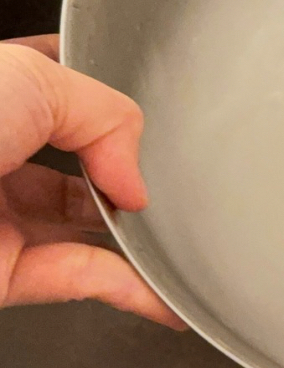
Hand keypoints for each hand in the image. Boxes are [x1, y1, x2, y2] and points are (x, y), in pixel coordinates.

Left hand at [0, 35, 183, 328]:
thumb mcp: (36, 77)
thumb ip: (109, 116)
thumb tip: (133, 181)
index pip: (68, 96)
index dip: (112, 105)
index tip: (155, 118)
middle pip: (86, 167)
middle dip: (132, 173)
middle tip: (171, 177)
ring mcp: (0, 217)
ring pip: (88, 229)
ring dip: (139, 235)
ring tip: (181, 232)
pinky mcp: (4, 274)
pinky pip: (80, 280)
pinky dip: (130, 290)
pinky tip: (166, 291)